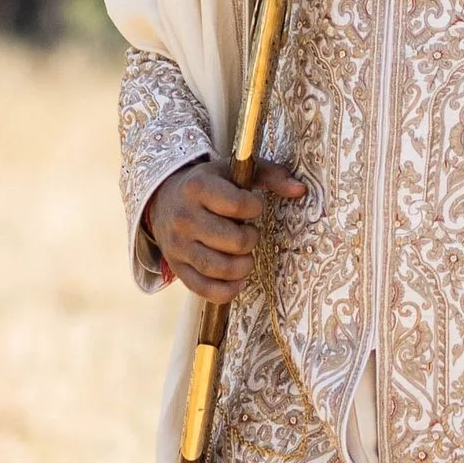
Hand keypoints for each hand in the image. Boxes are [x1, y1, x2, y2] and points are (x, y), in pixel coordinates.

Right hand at [145, 155, 306, 303]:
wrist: (164, 201)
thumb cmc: (209, 186)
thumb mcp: (234, 171)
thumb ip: (270, 175)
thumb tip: (300, 190)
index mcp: (198, 187)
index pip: (238, 205)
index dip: (254, 209)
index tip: (252, 207)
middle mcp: (184, 217)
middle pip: (233, 241)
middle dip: (250, 239)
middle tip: (248, 234)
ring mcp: (178, 246)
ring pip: (219, 268)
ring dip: (243, 267)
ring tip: (244, 257)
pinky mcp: (177, 268)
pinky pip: (205, 290)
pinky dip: (228, 290)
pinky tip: (237, 280)